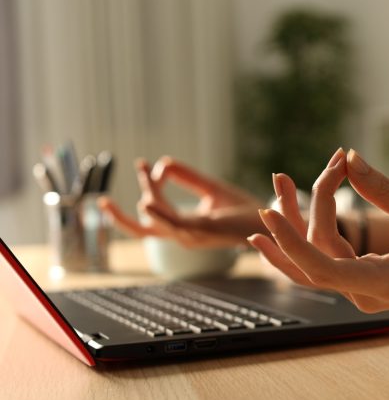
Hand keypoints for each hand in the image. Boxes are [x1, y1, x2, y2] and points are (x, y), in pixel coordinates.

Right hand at [99, 157, 264, 247]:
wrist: (271, 221)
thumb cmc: (242, 209)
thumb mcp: (211, 189)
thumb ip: (187, 177)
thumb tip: (163, 163)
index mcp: (184, 227)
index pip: (152, 211)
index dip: (145, 187)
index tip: (145, 164)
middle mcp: (183, 234)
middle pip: (141, 226)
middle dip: (120, 213)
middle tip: (106, 197)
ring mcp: (191, 235)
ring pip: (153, 222)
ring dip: (147, 196)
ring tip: (144, 171)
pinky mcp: (203, 231)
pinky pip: (173, 224)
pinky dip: (158, 214)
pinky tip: (145, 200)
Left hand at [249, 149, 388, 311]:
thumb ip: (385, 190)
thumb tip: (349, 159)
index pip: (328, 271)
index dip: (294, 244)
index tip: (269, 215)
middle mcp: (366, 295)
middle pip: (315, 257)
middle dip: (297, 213)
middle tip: (289, 173)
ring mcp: (358, 294)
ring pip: (310, 264)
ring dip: (290, 227)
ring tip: (279, 182)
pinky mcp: (355, 284)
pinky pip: (319, 265)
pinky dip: (298, 243)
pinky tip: (267, 231)